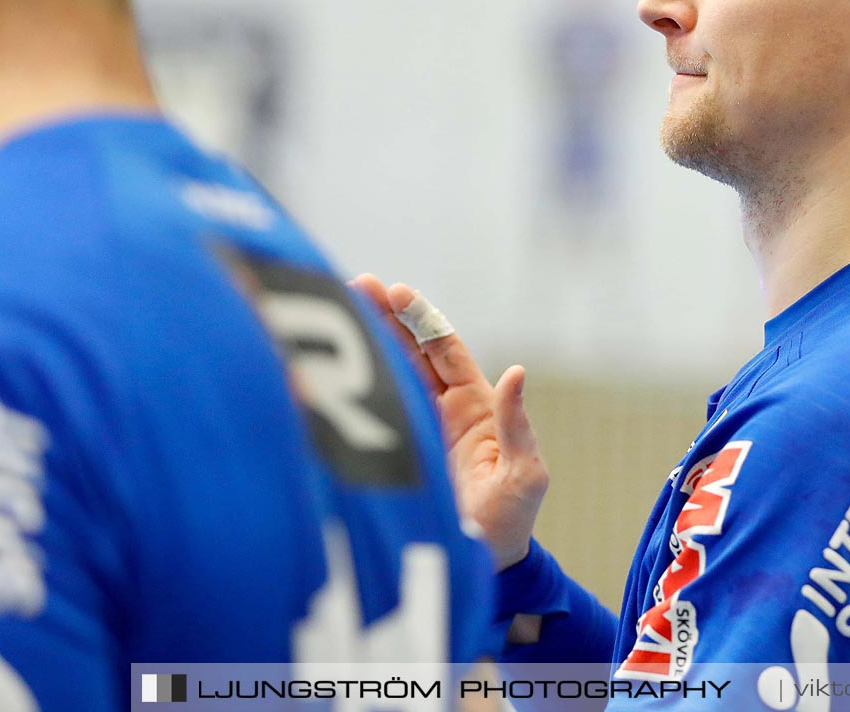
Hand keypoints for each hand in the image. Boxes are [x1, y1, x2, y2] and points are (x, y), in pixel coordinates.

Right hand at [350, 274, 548, 568]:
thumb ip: (516, 425)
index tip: (397, 292)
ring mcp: (414, 428)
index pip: (444, 350)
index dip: (421, 320)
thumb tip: (516, 373)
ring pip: (387, 374)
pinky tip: (326, 365)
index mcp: (474, 405)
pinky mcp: (393, 451)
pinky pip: (373, 412)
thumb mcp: (523, 472)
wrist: (482, 564)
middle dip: (385, 317)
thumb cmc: (511, 519)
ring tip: (337, 306)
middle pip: (410, 351)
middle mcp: (441, 409)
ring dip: (366, 340)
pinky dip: (352, 386)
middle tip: (357, 285)